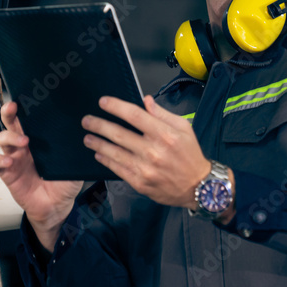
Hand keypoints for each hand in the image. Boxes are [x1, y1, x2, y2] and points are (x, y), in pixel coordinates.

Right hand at [0, 101, 81, 250]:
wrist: (57, 206)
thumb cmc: (64, 182)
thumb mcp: (74, 163)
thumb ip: (76, 149)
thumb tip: (87, 132)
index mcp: (40, 139)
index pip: (30, 119)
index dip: (26, 108)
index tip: (27, 99)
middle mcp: (25, 145)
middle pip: (11, 123)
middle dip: (9, 113)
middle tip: (13, 108)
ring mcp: (15, 158)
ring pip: (2, 139)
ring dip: (9, 137)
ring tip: (23, 142)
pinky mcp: (7, 173)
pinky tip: (9, 161)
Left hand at [82, 95, 210, 208]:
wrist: (199, 186)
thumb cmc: (190, 154)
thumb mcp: (183, 128)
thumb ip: (163, 114)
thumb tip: (145, 101)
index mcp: (165, 134)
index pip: (135, 116)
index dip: (116, 107)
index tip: (103, 102)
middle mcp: (153, 151)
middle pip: (119, 134)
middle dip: (99, 125)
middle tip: (87, 120)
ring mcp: (145, 168)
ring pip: (115, 153)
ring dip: (98, 143)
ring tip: (87, 137)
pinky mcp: (140, 183)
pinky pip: (118, 169)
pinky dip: (106, 160)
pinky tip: (98, 154)